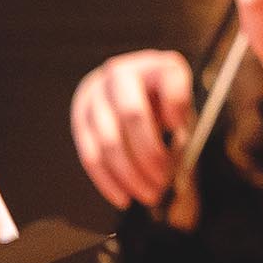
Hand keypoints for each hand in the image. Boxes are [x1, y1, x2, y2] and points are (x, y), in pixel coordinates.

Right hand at [70, 49, 192, 211]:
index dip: (176, 105)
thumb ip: (181, 104)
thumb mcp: (181, 91)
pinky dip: (107, 182)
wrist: (128, 85)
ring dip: (130, 175)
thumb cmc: (162, 94)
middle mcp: (116, 75)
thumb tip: (176, 129)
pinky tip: (124, 198)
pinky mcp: (79, 121)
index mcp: (150, 64)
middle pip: (132, 115)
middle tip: (165, 181)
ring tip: (151, 195)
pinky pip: (90, 156)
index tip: (182, 129)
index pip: (168, 81)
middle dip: (150, 153)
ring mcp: (92, 98)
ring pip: (107, 142)